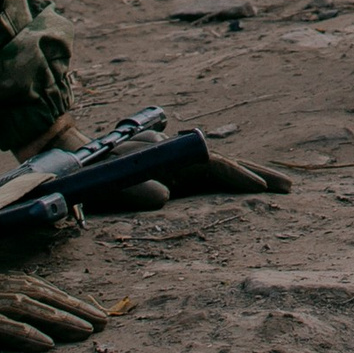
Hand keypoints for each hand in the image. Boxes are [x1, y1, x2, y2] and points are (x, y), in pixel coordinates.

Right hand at [0, 272, 110, 352]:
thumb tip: (29, 320)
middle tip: (104, 322)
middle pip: (42, 296)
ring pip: (28, 308)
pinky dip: (24, 333)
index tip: (96, 312)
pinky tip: (45, 345)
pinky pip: (0, 326)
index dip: (69, 300)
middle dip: (74, 309)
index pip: (41, 288)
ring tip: (84, 332)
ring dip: (58, 319)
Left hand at [79, 142, 291, 212]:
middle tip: (290, 188)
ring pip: (219, 170)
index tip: (260, 190)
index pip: (211, 164)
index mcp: (164, 155)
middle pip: (224, 162)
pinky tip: (244, 190)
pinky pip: (206, 179)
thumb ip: (126, 186)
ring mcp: (173, 165)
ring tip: (280, 188)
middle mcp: (174, 156)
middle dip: (257, 174)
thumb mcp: (99, 179)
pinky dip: (230, 183)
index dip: (236, 176)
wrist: (63, 159)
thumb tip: (164, 197)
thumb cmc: (79, 173)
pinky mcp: (169, 176)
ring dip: (249, 177)